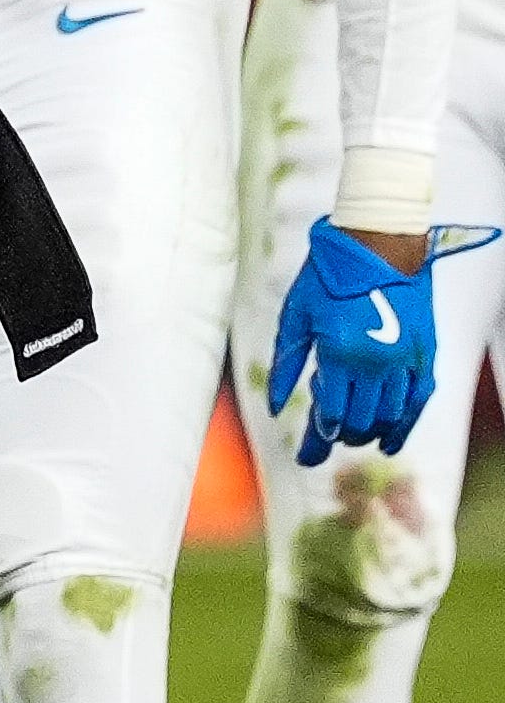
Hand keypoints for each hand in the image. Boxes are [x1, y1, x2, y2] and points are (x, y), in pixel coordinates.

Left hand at [266, 217, 488, 463]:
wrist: (378, 245)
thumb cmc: (327, 279)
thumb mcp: (296, 317)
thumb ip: (287, 365)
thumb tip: (276, 409)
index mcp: (340, 353)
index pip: (331, 414)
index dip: (318, 438)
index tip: (306, 457)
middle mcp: (378, 362)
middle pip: (361, 421)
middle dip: (341, 436)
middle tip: (325, 437)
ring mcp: (406, 360)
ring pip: (391, 416)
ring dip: (369, 433)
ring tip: (351, 437)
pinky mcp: (425, 354)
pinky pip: (418, 402)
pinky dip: (404, 425)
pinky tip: (389, 441)